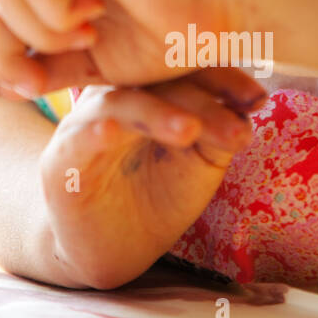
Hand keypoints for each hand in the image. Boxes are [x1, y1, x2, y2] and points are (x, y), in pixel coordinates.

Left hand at [0, 0, 245, 102]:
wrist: (219, 22)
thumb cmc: (172, 43)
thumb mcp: (98, 69)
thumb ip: (51, 70)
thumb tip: (2, 84)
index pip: (2, 20)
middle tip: (26, 86)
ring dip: (36, 35)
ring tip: (82, 43)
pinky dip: (53, 13)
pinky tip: (93, 18)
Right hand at [39, 66, 267, 288]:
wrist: (112, 249)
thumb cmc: (157, 196)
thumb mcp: (199, 164)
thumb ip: (219, 134)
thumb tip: (248, 106)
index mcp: (150, 89)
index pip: (184, 68)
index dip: (220, 76)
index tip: (257, 98)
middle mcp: (116, 95)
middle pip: (155, 80)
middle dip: (199, 98)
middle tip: (236, 123)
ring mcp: (84, 124)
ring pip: (119, 103)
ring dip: (155, 113)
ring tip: (188, 130)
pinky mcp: (60, 160)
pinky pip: (77, 139)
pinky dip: (93, 132)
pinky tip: (111, 132)